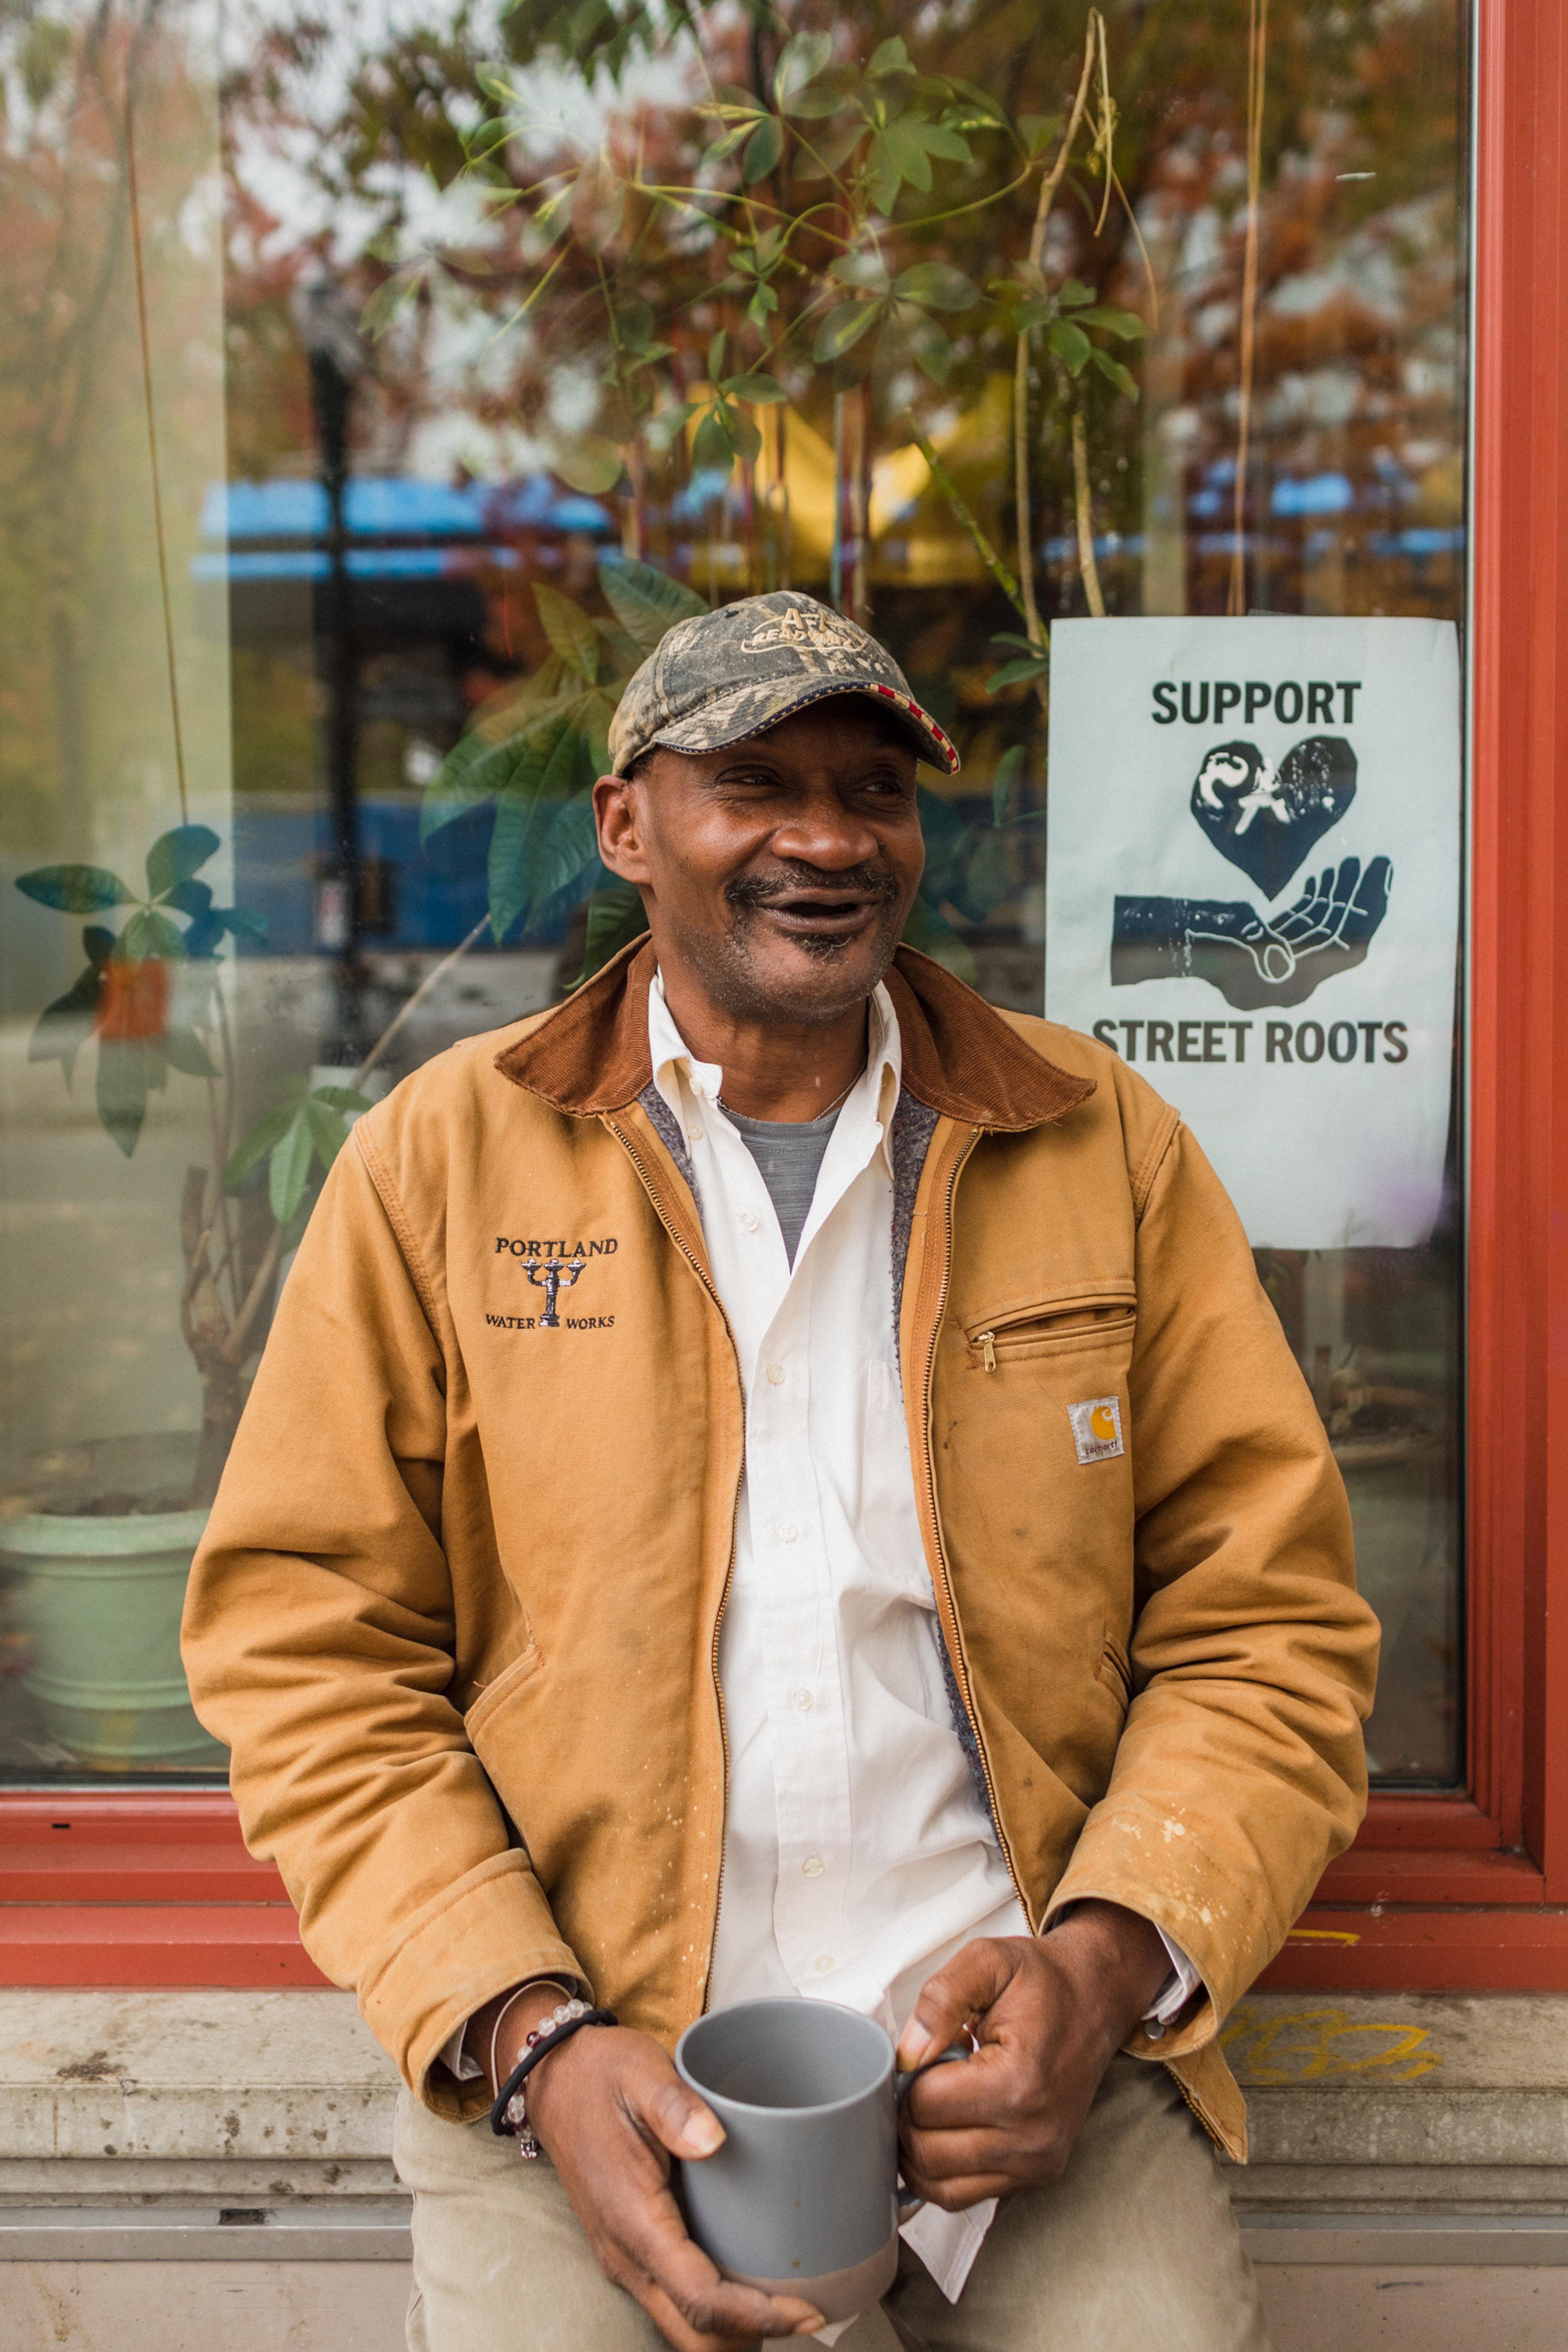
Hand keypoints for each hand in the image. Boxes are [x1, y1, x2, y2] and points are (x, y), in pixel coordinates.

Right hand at [480, 1985, 824, 2350]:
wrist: (554, 2079)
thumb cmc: (600, 2075)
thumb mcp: (640, 2072)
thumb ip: (675, 2106)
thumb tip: (714, 2140)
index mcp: (633, 2219)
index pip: (700, 2297)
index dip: (757, 2315)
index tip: (808, 2311)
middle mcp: (625, 2255)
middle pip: (692, 2334)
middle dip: (749, 2336)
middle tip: (807, 2312)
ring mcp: (624, 2258)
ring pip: (681, 2326)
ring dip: (732, 2328)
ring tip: (786, 2302)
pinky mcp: (629, 2250)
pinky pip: (673, 2301)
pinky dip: (713, 2310)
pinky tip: (747, 2282)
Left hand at [893, 1901, 1170, 2210]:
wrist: (1095, 2000)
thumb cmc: (1041, 1982)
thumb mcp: (988, 1961)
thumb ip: (941, 2000)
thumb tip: (906, 2056)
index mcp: (1019, 2083)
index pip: (925, 2105)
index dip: (906, 2078)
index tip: (921, 2054)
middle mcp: (1033, 2136)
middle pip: (927, 2154)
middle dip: (908, 2116)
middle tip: (922, 2079)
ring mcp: (1038, 2163)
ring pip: (941, 2186)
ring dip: (919, 2148)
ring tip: (935, 2103)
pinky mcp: (1038, 2174)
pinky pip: (965, 2194)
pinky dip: (942, 2169)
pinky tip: (948, 2128)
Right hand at [1183, 854, 1392, 1010]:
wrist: (1162, 946)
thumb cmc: (1204, 944)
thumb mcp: (1260, 945)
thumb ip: (1311, 948)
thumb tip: (1362, 945)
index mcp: (1293, 982)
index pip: (1347, 952)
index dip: (1368, 917)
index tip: (1378, 880)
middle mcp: (1292, 978)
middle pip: (1338, 936)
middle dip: (1357, 899)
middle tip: (1375, 863)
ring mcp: (1279, 963)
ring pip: (1322, 928)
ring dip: (1337, 896)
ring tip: (1350, 863)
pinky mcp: (1266, 949)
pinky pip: (1302, 927)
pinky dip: (1314, 903)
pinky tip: (1322, 878)